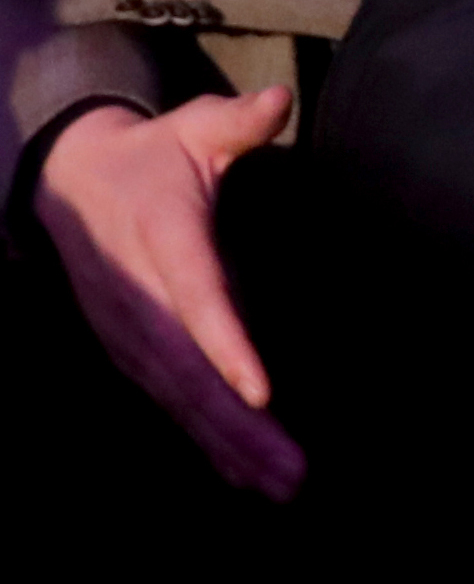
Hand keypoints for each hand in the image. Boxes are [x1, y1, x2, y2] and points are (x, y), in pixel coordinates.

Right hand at [33, 91, 304, 498]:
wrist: (71, 183)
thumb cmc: (153, 155)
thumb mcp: (191, 127)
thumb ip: (236, 120)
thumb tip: (279, 99)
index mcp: (162, 242)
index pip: (195, 301)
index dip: (225, 348)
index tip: (261, 391)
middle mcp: (141, 300)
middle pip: (190, 373)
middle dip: (239, 427)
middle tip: (292, 470)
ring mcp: (132, 333)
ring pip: (180, 400)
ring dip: (229, 447)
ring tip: (281, 484)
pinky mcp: (134, 352)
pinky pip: (170, 403)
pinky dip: (206, 441)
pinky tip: (243, 475)